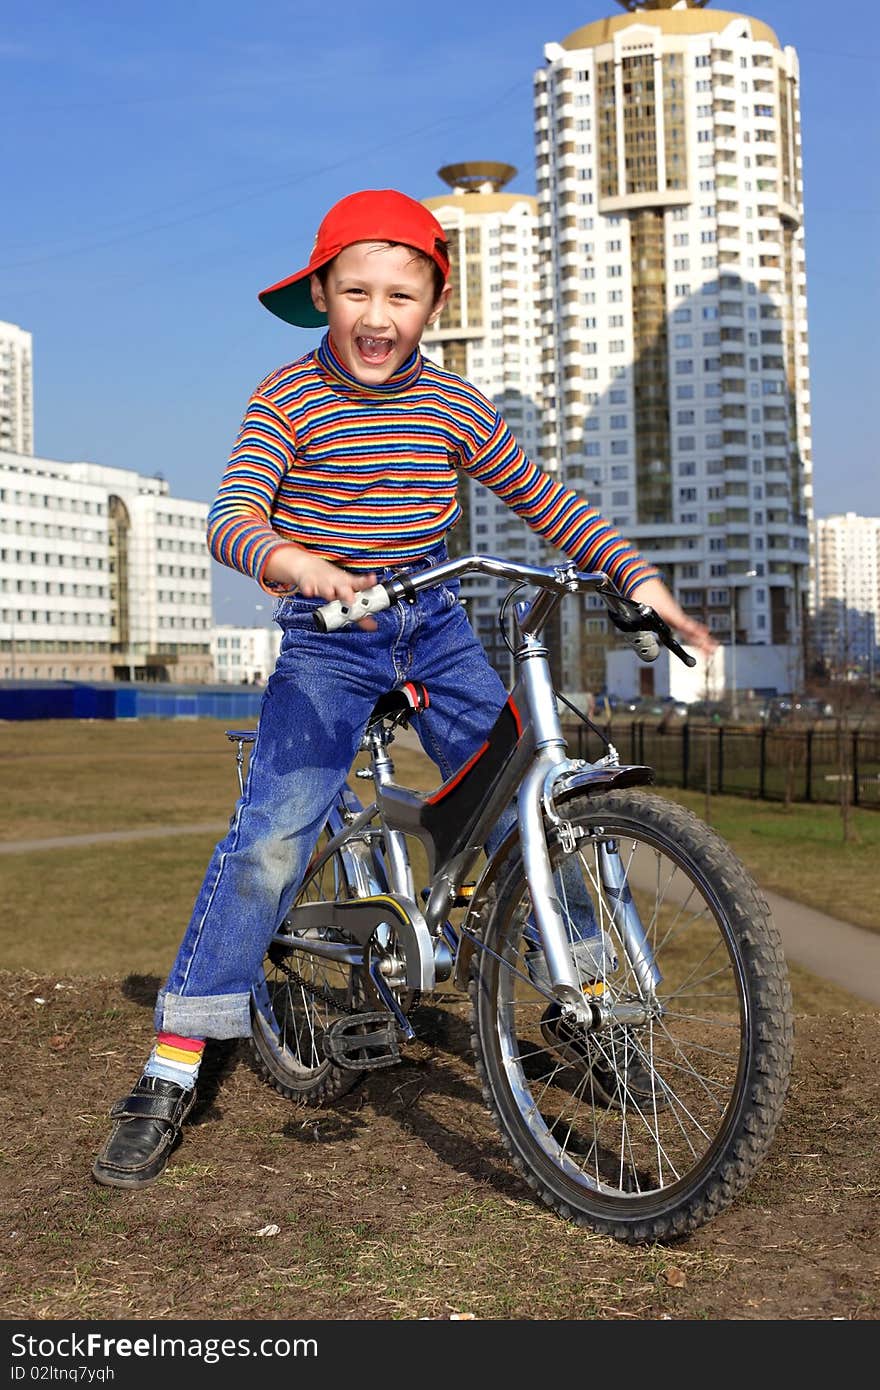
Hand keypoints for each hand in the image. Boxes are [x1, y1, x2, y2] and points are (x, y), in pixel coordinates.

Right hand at [264, 546, 379, 629]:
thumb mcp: (347, 590)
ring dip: (328, 592)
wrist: (309, 567)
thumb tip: (373, 627)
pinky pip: (308, 588)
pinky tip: (309, 592)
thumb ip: (359, 610)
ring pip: (326, 588)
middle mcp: (336, 584)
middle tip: (351, 600)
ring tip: (330, 594)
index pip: (360, 584)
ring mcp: (322, 583)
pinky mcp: (308, 584)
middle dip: (347, 594)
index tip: (372, 580)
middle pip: (343, 588)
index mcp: (347, 584)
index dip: (366, 583)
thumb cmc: (331, 582)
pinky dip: (309, 590)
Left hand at [629, 577, 717, 658]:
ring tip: (712, 650)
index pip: (684, 623)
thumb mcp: (640, 609)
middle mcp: (676, 616)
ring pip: (691, 631)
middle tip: (712, 650)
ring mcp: (677, 617)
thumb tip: (637, 633)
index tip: (704, 634)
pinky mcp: (675, 618)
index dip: (693, 629)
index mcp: (669, 613)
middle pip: (691, 631)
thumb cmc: (645, 595)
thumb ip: (639, 622)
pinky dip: (696, 635)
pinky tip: (703, 639)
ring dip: (702, 641)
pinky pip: (687, 629)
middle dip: (702, 641)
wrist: (647, 583)